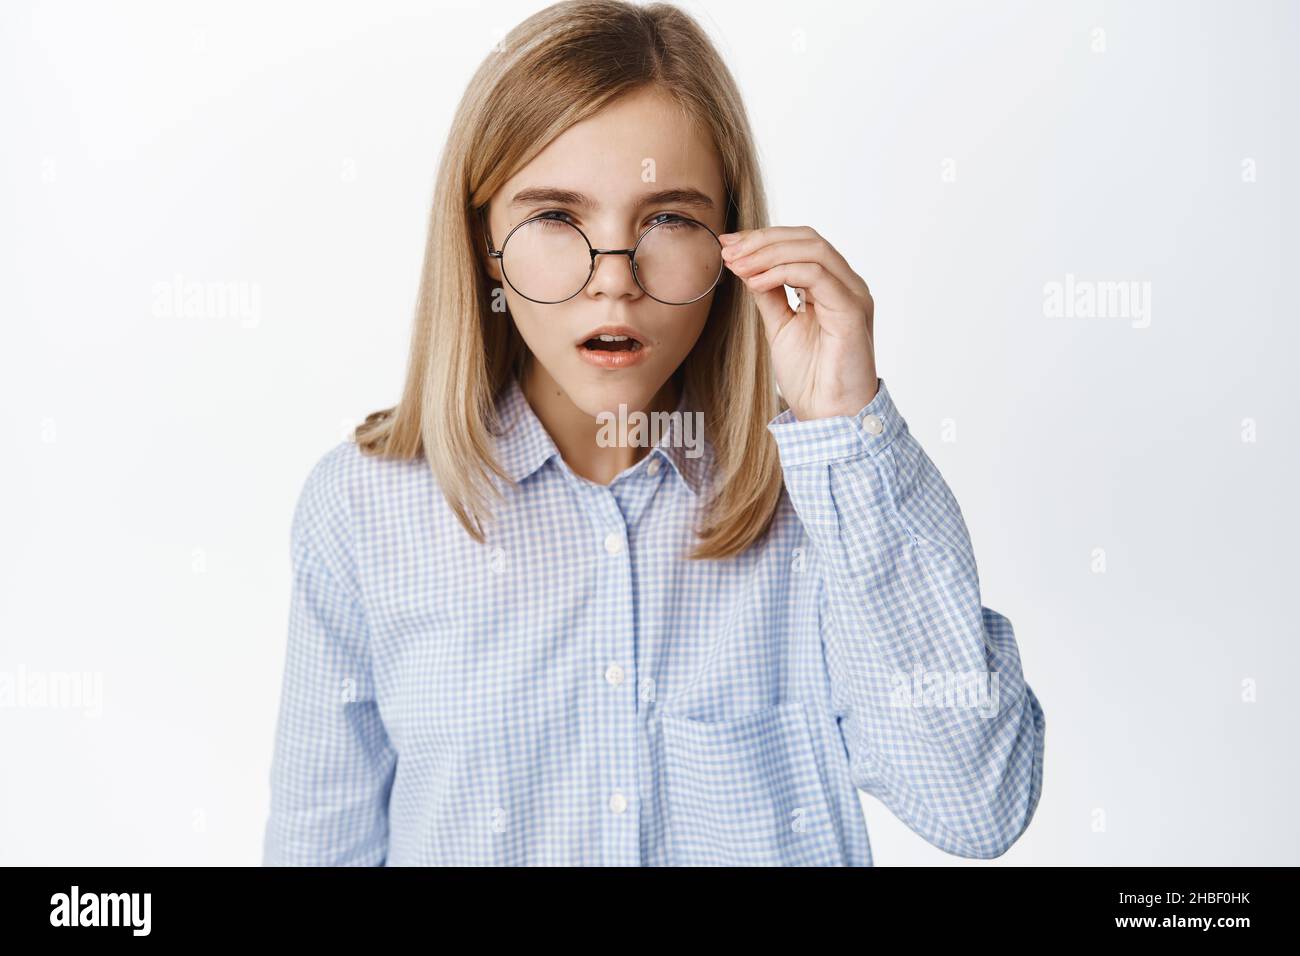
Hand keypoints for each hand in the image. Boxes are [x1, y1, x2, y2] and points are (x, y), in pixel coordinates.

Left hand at [719, 226, 876, 420]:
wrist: (828, 414)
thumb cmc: (810, 377)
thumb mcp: (780, 326)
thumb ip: (769, 295)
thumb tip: (746, 266)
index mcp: (833, 286)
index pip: (800, 244)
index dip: (762, 239)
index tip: (727, 246)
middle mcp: (847, 285)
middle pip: (807, 238)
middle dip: (762, 240)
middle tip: (728, 251)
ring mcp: (853, 295)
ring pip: (813, 250)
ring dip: (768, 253)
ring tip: (738, 266)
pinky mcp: (852, 311)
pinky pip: (817, 276)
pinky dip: (782, 273)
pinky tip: (756, 282)